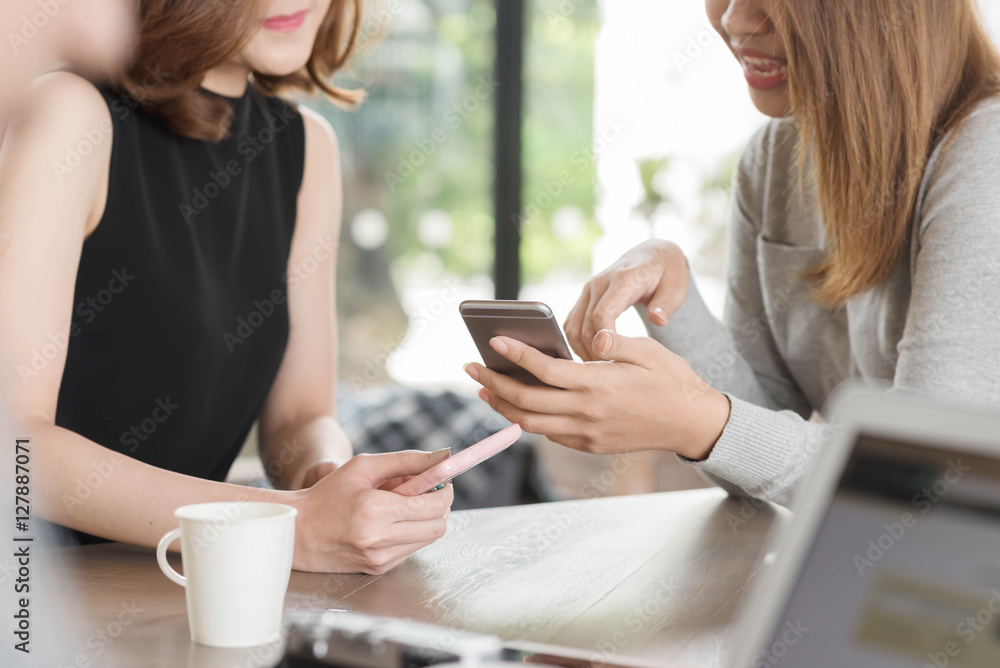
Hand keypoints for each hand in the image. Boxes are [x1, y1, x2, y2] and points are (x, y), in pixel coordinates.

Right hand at [289, 449, 453, 573]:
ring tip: (402, 505)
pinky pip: (412, 549)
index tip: (442, 481)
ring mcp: (380, 559)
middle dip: (440, 506)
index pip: (435, 506)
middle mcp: (379, 539)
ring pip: (428, 539)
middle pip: (439, 526)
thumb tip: (444, 456)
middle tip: (426, 491)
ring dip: (426, 520)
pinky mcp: (379, 569)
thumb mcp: (364, 466)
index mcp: (375, 510)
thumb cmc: (329, 493)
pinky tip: (391, 522)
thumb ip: (407, 460)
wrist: (298, 531)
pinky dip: (411, 533)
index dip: (445, 491)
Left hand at [464, 332, 729, 459]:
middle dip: (493, 383)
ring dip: (502, 406)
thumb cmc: (672, 379)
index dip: (515, 356)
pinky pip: (550, 434)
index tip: (492, 342)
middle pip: (526, 402)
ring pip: (531, 424)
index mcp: (599, 385)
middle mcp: (588, 413)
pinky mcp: (591, 445)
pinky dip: (527, 419)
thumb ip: (608, 343)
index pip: (545, 371)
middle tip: (470, 367)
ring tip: (484, 387)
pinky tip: (516, 404)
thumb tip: (581, 338)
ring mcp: (588, 433)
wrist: (692, 423)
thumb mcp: (645, 349)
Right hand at [564, 240, 688, 359]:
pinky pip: (572, 323)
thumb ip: (666, 304)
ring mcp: (589, 290)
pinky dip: (577, 342)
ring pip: (572, 326)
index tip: (611, 359)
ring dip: (581, 349)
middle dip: (594, 351)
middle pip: (584, 324)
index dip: (603, 338)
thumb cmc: (668, 274)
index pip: (603, 313)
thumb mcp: (676, 287)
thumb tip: (657, 319)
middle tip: (609, 375)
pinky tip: (593, 357)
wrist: (652, 255)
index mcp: (623, 280)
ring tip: (600, 370)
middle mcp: (600, 283)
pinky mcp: (585, 297)